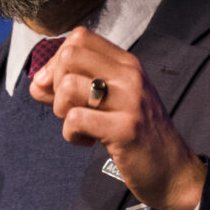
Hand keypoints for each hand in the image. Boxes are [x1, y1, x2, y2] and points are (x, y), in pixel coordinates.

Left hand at [28, 29, 204, 209]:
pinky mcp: (125, 129)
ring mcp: (130, 101)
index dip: (58, 60)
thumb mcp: (110, 102)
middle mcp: (131, 75)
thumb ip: (74, 87)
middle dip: (55, 83)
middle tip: (69, 107)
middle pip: (70, 55)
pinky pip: (74, 119)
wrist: (173, 172)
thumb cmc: (135, 136)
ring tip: (79, 125)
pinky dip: (71, 134)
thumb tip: (36, 82)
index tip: (61, 88)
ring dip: (62, 111)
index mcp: (127, 64)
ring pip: (68, 86)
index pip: (80, 37)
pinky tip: (89, 142)